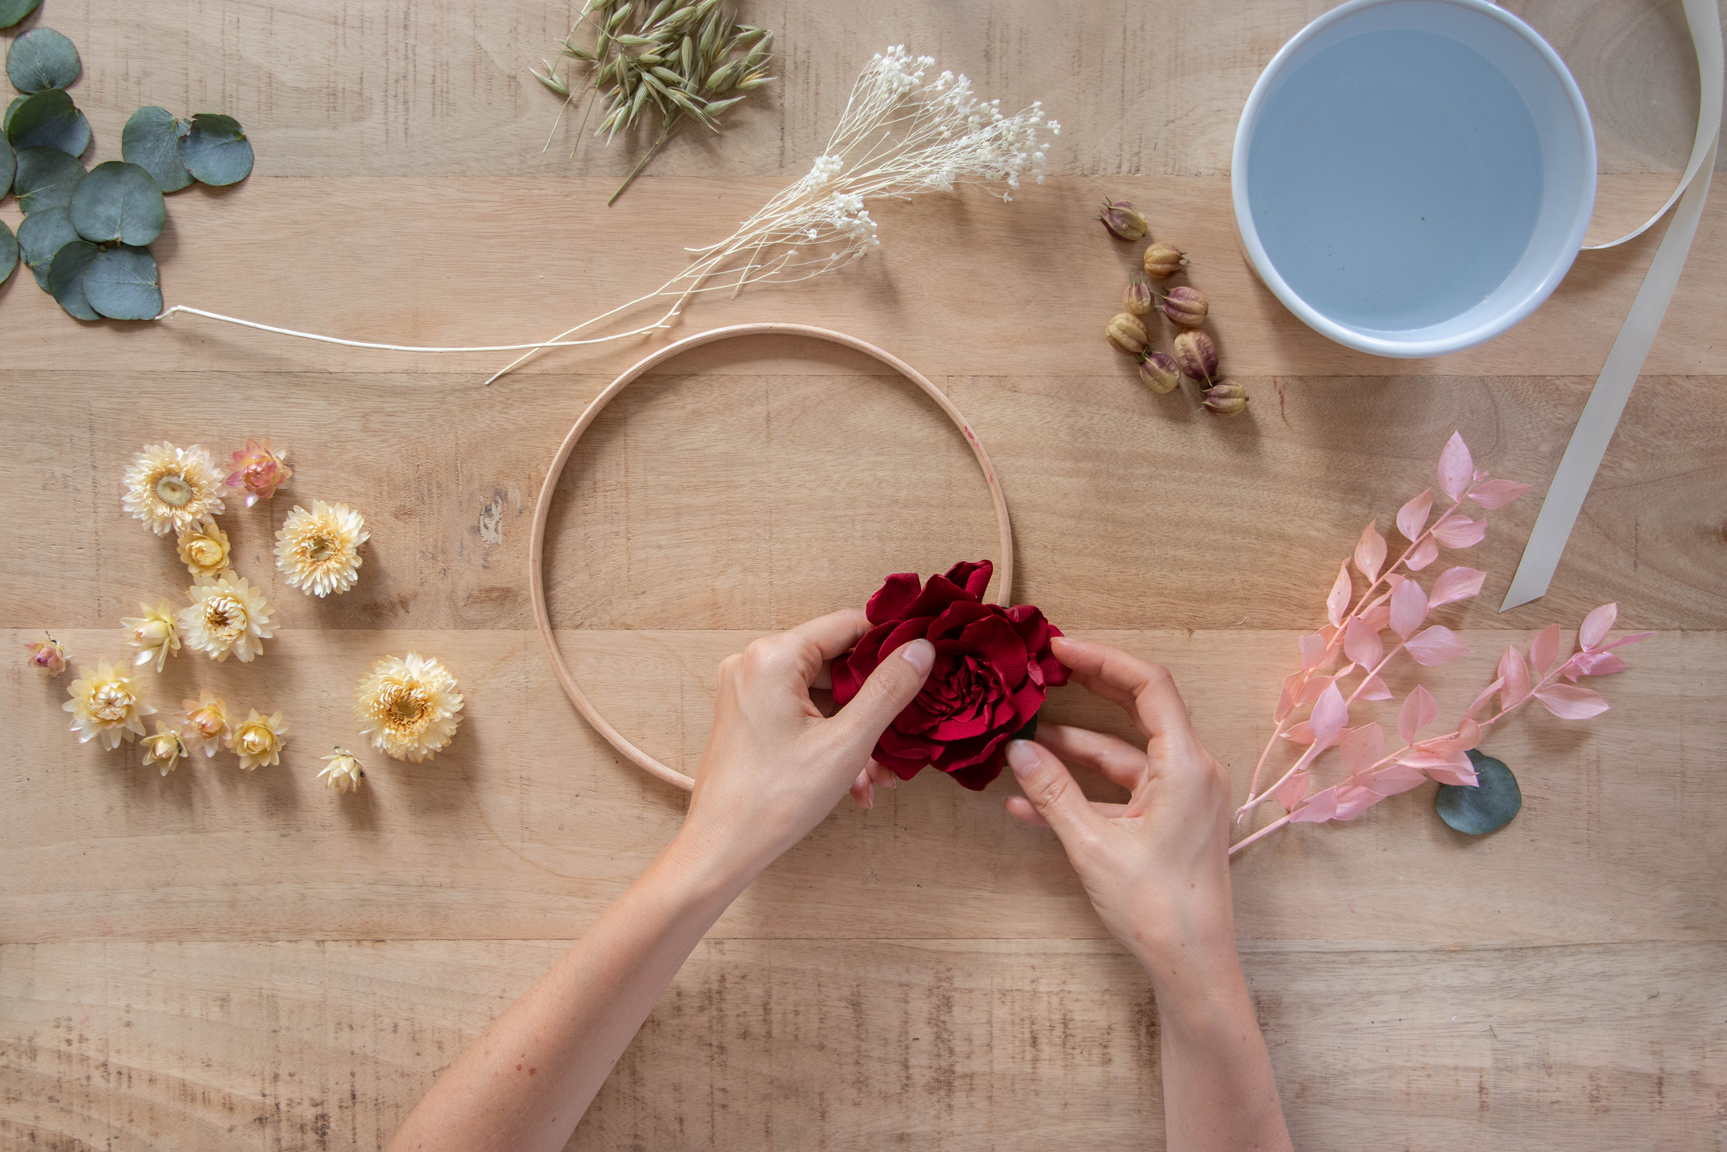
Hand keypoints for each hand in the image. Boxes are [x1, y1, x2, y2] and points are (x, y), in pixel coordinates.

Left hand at [676, 610, 933, 878]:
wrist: (721, 849)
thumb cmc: (775, 799)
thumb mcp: (846, 743)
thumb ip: (888, 690)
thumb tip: (921, 649)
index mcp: (774, 657)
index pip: (848, 624)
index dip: (890, 643)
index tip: (923, 664)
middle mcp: (754, 663)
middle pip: (835, 662)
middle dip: (871, 703)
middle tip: (899, 734)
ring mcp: (747, 690)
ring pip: (821, 694)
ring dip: (853, 730)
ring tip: (873, 774)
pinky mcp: (746, 716)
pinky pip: (800, 713)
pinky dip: (828, 738)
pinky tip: (851, 780)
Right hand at [1005, 636, 1234, 971]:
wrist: (1192, 966)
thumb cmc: (1156, 907)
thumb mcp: (1093, 844)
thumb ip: (1053, 792)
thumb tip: (1018, 750)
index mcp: (1187, 765)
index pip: (1150, 686)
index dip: (1103, 660)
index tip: (1060, 648)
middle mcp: (1192, 772)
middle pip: (1140, 710)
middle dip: (1090, 690)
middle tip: (1045, 671)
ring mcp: (1182, 797)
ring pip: (1123, 756)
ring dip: (1074, 750)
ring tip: (1023, 745)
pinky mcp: (1169, 822)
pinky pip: (1122, 792)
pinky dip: (1083, 791)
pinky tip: (1030, 804)